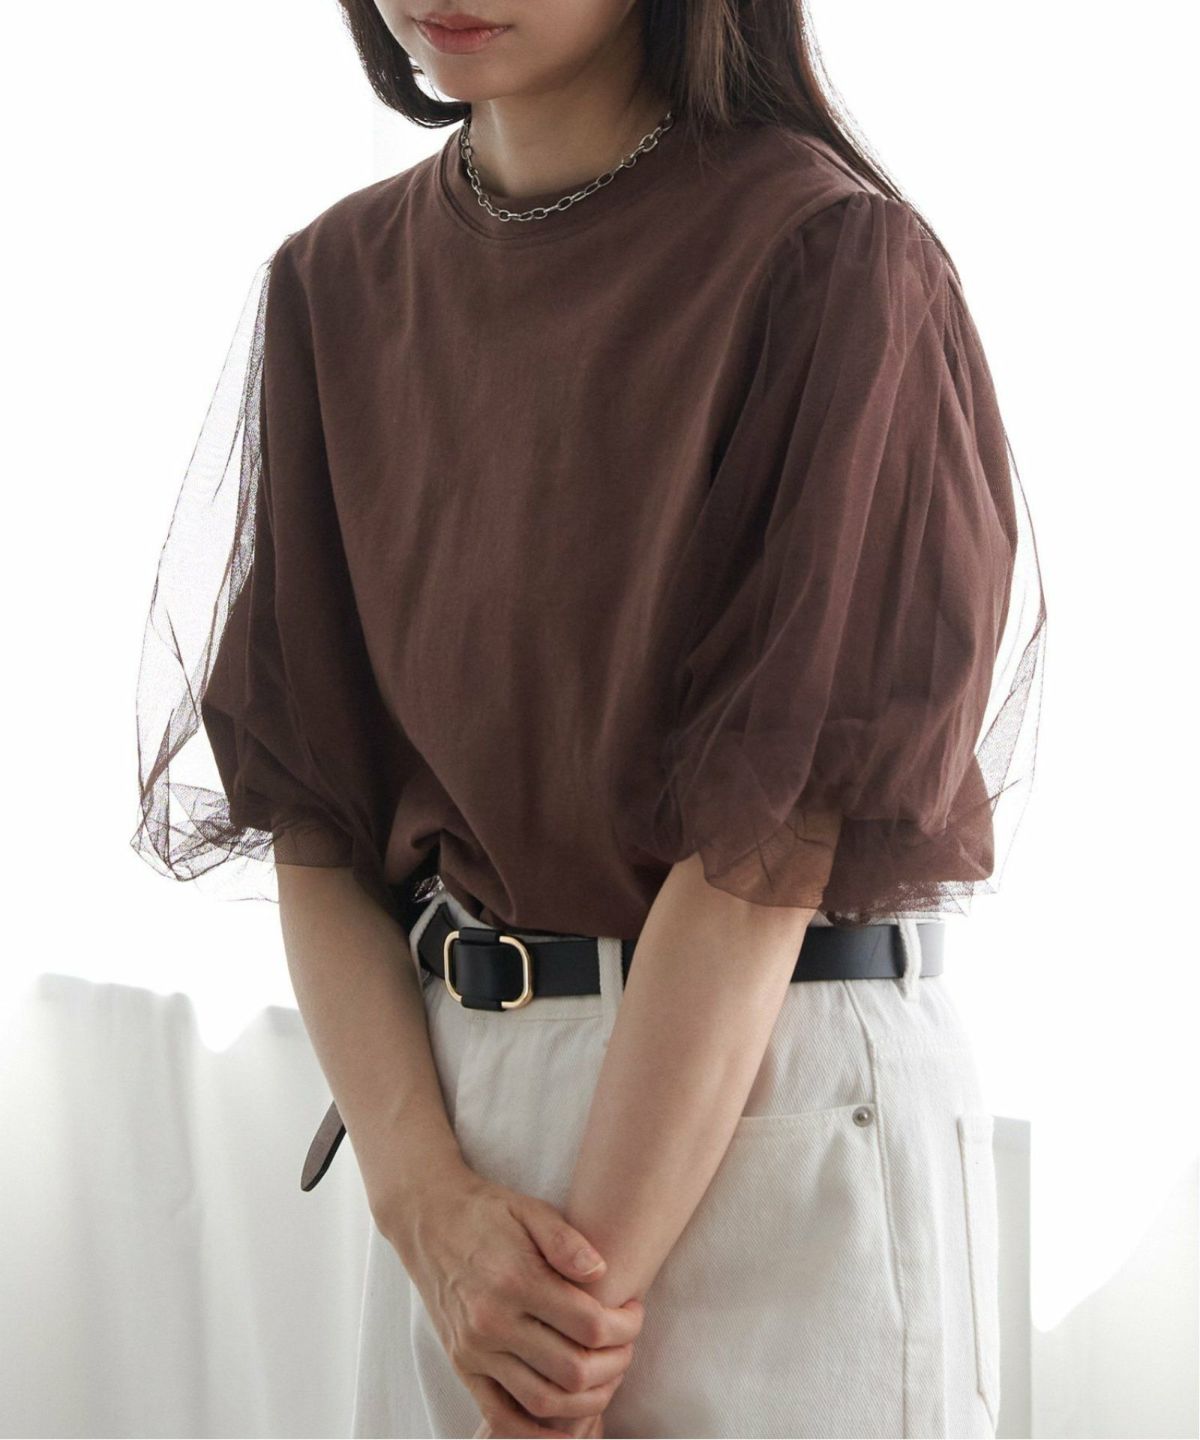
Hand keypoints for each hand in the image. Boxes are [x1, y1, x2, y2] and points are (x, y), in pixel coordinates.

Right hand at [381, 1165, 642, 1437]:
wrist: (428, 1219)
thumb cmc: (486, 1212)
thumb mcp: (530, 1210)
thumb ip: (567, 1241)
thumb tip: (602, 1271)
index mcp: (516, 1280)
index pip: (590, 1324)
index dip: (625, 1325)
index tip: (634, 1312)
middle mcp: (493, 1322)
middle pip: (574, 1369)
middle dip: (616, 1364)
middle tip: (626, 1345)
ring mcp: (475, 1351)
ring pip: (544, 1401)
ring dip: (588, 1400)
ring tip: (606, 1377)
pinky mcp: (463, 1367)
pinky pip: (501, 1416)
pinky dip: (536, 1432)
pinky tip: (565, 1427)